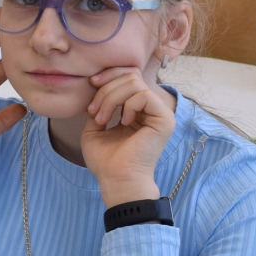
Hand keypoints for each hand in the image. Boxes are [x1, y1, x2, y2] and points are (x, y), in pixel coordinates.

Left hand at [80, 68, 177, 206]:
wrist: (116, 180)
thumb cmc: (105, 161)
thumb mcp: (94, 128)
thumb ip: (98, 106)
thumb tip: (96, 86)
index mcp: (137, 109)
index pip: (128, 76)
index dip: (109, 75)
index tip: (91, 84)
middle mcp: (150, 108)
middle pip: (130, 75)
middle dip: (106, 88)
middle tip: (94, 111)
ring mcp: (159, 113)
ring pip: (134, 83)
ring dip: (111, 98)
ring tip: (102, 120)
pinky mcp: (164, 119)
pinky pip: (144, 95)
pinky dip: (127, 106)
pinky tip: (123, 123)